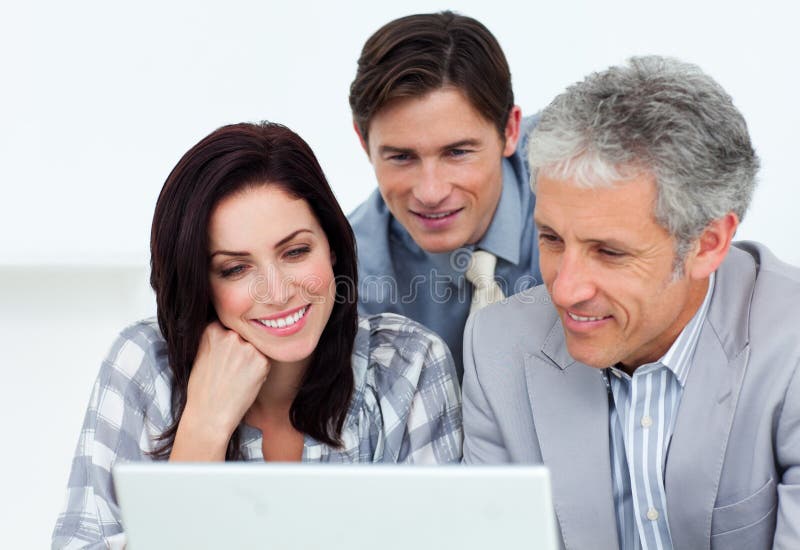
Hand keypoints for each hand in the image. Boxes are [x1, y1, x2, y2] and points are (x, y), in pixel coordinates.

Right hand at [170, 322, 268, 460]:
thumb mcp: (200, 355)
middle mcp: (231, 335)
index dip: (228, 340)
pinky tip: (246, 381)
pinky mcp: (262, 361)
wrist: (209, 416)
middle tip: (232, 368)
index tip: (226, 352)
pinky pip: (264, 359)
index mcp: (211, 331)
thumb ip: (216, 340)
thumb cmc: (202, 389)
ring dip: (251, 358)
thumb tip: (229, 331)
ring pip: (255, 347)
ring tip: (237, 377)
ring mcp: (248, 348)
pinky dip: (259, 369)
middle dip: (240, 348)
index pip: (227, 325)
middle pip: (243, 335)